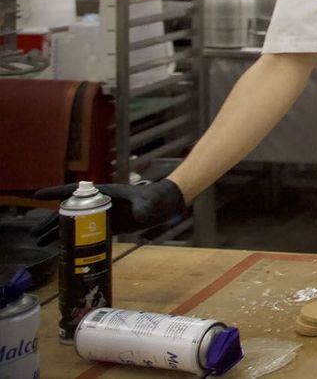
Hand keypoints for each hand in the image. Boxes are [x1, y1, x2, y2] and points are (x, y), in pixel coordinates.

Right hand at [30, 179, 186, 240]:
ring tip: (39, 242)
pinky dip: (72, 238)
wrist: (162, 204)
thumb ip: (144, 208)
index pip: (74, 191)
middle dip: (49, 222)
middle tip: (32, 235)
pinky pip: (84, 232)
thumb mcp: (148, 204)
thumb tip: (140, 213)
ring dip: (57, 231)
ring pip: (73, 222)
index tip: (37, 196)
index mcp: (103, 193)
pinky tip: (62, 247)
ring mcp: (102, 214)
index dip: (55, 193)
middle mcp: (99, 202)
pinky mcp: (107, 224)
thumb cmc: (155, 200)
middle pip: (68, 211)